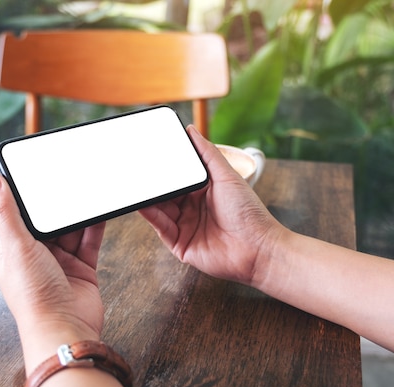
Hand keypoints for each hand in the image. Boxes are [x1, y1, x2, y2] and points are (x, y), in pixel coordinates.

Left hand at [0, 173, 105, 370]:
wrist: (66, 329)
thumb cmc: (35, 297)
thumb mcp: (17, 248)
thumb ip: (6, 214)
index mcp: (13, 253)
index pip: (20, 218)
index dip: (31, 199)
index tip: (40, 176)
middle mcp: (36, 258)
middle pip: (50, 223)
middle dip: (59, 205)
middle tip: (68, 180)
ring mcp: (61, 264)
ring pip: (72, 231)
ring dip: (78, 214)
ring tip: (88, 191)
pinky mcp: (83, 270)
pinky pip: (89, 242)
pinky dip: (95, 227)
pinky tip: (100, 211)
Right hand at [139, 126, 282, 286]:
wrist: (257, 247)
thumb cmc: (248, 212)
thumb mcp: (227, 176)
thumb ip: (207, 153)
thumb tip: (191, 130)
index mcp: (204, 191)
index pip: (179, 176)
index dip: (166, 167)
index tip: (151, 154)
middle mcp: (193, 208)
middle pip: (167, 192)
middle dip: (154, 182)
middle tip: (138, 168)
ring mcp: (185, 226)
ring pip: (160, 209)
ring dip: (149, 197)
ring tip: (137, 184)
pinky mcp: (180, 244)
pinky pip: (161, 227)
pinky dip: (151, 215)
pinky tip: (143, 203)